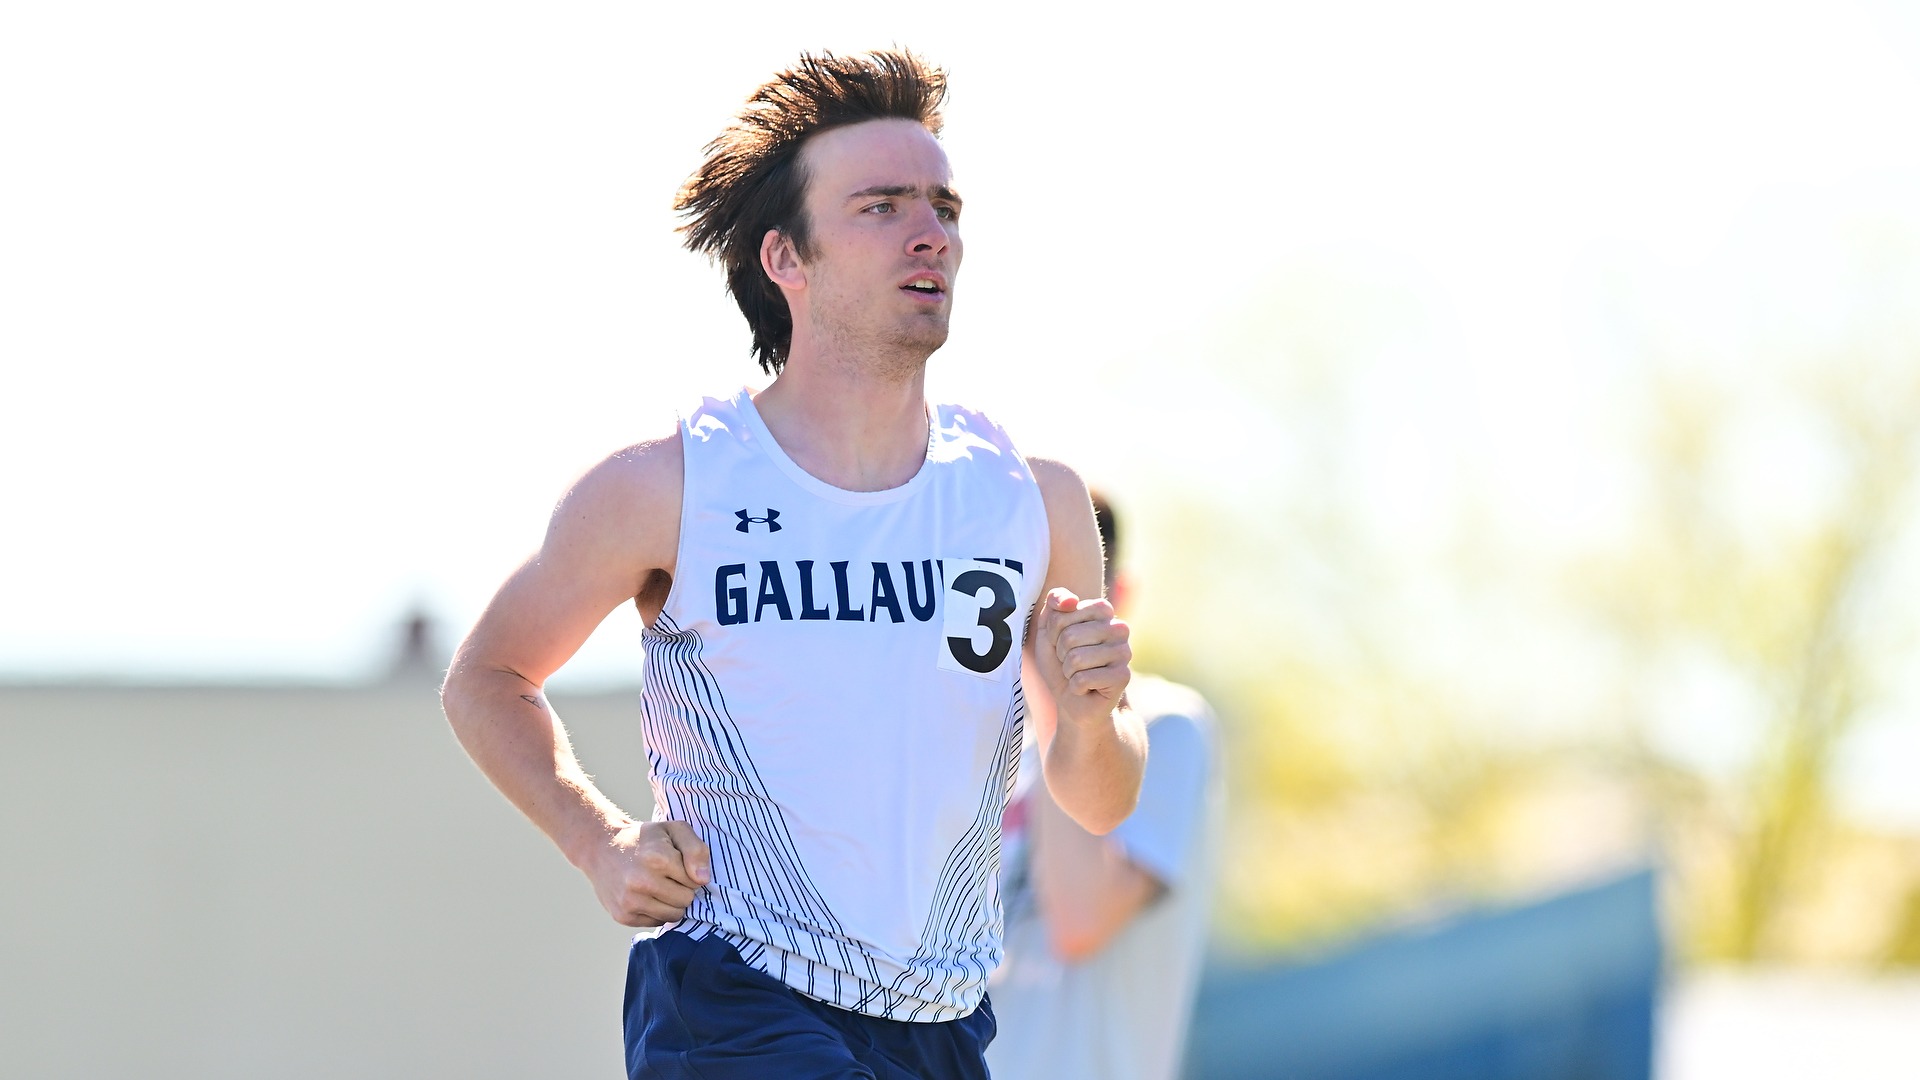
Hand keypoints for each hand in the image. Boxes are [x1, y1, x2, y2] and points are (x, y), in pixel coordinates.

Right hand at [585, 819, 711, 926]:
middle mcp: (642, 881)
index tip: (676, 864)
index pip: (695, 881)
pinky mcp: (623, 916)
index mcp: (658, 858)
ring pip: (673, 915)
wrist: (601, 847)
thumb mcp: (674, 830)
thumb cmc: (645, 839)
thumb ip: (696, 849)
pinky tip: (646, 895)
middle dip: (682, 889)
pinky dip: (657, 911)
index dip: (690, 872)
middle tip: (667, 875)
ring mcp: (630, 901)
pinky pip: (656, 922)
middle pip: (686, 900)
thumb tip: (703, 880)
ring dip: (672, 903)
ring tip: (659, 886)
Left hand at [1032, 588, 1131, 727]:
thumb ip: (1053, 604)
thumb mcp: (1048, 630)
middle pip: (1070, 636)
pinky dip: (1076, 687)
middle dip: (1061, 654)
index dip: (1054, 632)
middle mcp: (1119, 628)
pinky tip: (1087, 688)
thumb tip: (1070, 600)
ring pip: (1076, 658)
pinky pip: (1083, 679)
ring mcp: (1124, 652)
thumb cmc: (1061, 663)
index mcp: (1103, 610)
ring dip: (1068, 672)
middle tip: (1071, 663)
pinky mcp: (1123, 676)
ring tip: (1078, 674)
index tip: (1062, 642)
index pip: (1065, 612)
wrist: (1072, 700)